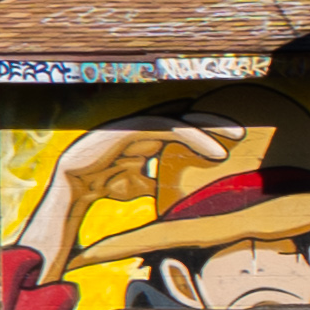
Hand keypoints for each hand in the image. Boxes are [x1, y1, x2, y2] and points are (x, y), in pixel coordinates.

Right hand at [61, 118, 234, 207]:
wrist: (68, 193)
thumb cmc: (102, 187)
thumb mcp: (137, 186)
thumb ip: (155, 183)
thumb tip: (173, 194)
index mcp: (144, 136)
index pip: (179, 126)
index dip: (204, 129)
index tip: (233, 142)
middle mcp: (138, 126)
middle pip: (180, 115)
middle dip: (210, 121)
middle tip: (241, 133)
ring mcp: (129, 125)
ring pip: (173, 119)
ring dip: (204, 129)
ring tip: (229, 144)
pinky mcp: (122, 130)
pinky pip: (161, 127)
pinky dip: (190, 137)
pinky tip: (213, 151)